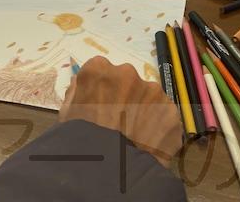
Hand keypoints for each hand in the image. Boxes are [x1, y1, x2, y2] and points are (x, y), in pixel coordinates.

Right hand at [59, 56, 181, 166]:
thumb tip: (85, 85)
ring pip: (149, 97)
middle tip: (119, 121)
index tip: (100, 105)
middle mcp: (128, 73)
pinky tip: (148, 143)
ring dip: (144, 110)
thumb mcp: (67, 112)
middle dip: (125, 96)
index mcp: (99, 69)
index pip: (101, 71)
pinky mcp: (171, 112)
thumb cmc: (80, 138)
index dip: (102, 89)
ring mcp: (153, 91)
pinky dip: (158, 126)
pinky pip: (164, 116)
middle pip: (128, 80)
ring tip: (135, 135)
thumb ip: (78, 91)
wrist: (108, 170)